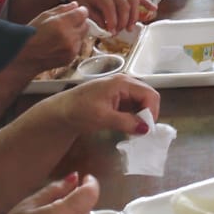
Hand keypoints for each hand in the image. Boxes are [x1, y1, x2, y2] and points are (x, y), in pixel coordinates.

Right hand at [26, 2, 89, 71]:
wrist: (24, 57)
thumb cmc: (31, 36)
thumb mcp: (44, 16)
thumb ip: (62, 9)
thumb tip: (76, 5)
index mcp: (61, 24)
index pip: (83, 13)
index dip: (80, 11)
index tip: (76, 12)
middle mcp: (68, 37)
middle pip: (86, 25)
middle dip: (79, 22)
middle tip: (67, 23)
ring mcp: (71, 49)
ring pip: (83, 36)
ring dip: (76, 33)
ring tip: (61, 34)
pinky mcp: (71, 58)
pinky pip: (78, 46)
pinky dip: (73, 43)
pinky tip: (60, 43)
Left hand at [46, 73, 161, 136]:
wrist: (61, 111)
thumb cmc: (79, 111)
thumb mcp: (103, 118)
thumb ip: (126, 122)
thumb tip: (146, 129)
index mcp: (122, 83)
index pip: (149, 94)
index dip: (152, 112)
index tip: (147, 129)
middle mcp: (125, 82)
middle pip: (148, 96)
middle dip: (148, 113)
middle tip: (142, 131)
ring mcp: (121, 89)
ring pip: (142, 101)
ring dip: (141, 115)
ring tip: (134, 129)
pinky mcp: (118, 97)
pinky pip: (134, 105)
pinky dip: (135, 115)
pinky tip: (128, 125)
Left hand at [60, 0, 153, 32]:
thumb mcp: (84, 6)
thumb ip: (96, 17)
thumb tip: (108, 27)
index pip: (110, 8)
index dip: (113, 21)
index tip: (112, 31)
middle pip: (124, 5)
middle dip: (123, 21)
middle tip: (119, 31)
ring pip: (133, 1)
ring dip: (133, 16)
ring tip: (130, 27)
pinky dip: (146, 2)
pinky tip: (153, 8)